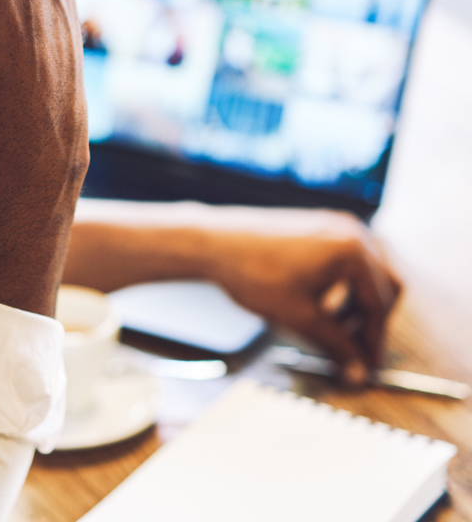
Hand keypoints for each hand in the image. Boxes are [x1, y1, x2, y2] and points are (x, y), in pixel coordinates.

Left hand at [211, 208, 401, 382]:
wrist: (214, 243)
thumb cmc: (254, 273)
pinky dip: (341, 285)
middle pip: (382, 283)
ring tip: (334, 330)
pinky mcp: (315, 225)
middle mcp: (350, 231)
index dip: (374, 340)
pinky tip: (321, 304)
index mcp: (354, 251)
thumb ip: (336, 346)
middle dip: (370, 320)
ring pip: (363, 271)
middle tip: (356, 351)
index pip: (380, 304)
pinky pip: (343, 258)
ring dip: (356, 303)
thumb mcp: (300, 317)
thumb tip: (358, 372)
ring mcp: (332, 224)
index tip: (366, 365)